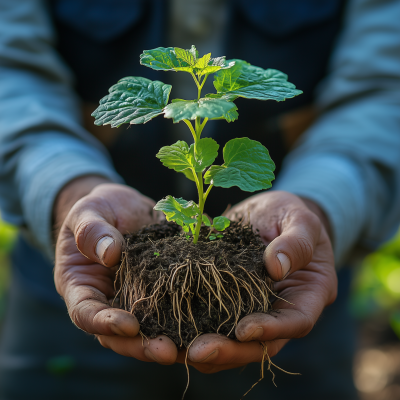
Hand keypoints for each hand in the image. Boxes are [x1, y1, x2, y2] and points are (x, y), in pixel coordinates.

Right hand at [54, 176, 177, 364]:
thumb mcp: (89, 212)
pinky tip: (209, 322)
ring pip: (149, 328)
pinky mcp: (161, 289)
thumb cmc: (98, 209)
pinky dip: (189, 318)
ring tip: (193, 346)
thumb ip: (92, 231)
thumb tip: (110, 254)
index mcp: (82, 285)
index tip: (128, 324)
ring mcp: (136, 297)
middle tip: (167, 351)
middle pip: (120, 333)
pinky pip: (172, 307)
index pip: (85, 312)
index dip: (104, 323)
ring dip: (169, 340)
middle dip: (143, 345)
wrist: (123, 207)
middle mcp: (109, 299)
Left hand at [178, 191, 336, 372]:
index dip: (271, 330)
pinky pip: (214, 320)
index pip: (295, 321)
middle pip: (261, 343)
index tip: (244, 329)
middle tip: (199, 351)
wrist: (267, 212)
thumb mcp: (300, 220)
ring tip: (179, 349)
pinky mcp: (229, 300)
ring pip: (235, 340)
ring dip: (209, 348)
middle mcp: (280, 309)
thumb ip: (296, 242)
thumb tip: (275, 267)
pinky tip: (169, 330)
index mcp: (308, 294)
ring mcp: (253, 308)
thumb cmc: (290, 214)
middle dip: (231, 350)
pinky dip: (193, 328)